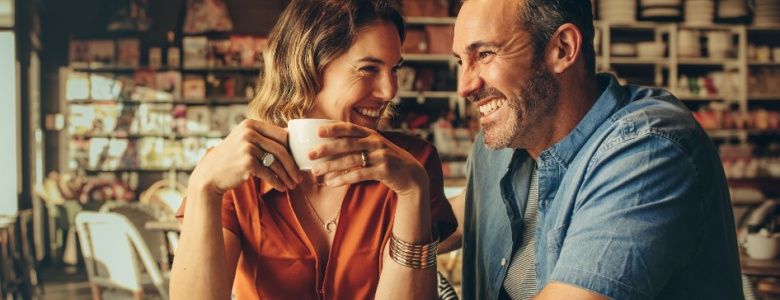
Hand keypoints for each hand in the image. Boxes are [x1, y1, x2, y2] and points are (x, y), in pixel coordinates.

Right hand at [189, 119, 302, 195]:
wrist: (209, 175)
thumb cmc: (231, 159)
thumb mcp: (244, 141)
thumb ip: (262, 138)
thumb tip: (291, 138)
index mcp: (251, 124)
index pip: (282, 135)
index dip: (293, 150)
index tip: (298, 162)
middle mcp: (249, 132)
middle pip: (281, 150)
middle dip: (293, 166)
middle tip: (299, 178)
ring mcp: (247, 147)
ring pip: (276, 163)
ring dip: (287, 177)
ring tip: (293, 185)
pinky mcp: (247, 163)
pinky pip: (269, 174)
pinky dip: (277, 183)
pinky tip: (282, 188)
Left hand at [308, 123, 427, 195]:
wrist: (411, 174)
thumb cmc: (387, 160)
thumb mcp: (375, 147)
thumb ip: (358, 143)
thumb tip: (330, 146)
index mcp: (371, 134)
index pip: (350, 128)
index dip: (334, 128)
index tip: (317, 131)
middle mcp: (375, 142)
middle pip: (347, 143)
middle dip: (326, 148)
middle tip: (310, 154)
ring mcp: (380, 156)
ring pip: (351, 160)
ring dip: (331, 166)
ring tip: (316, 171)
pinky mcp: (383, 171)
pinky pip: (359, 175)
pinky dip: (343, 179)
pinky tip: (331, 183)